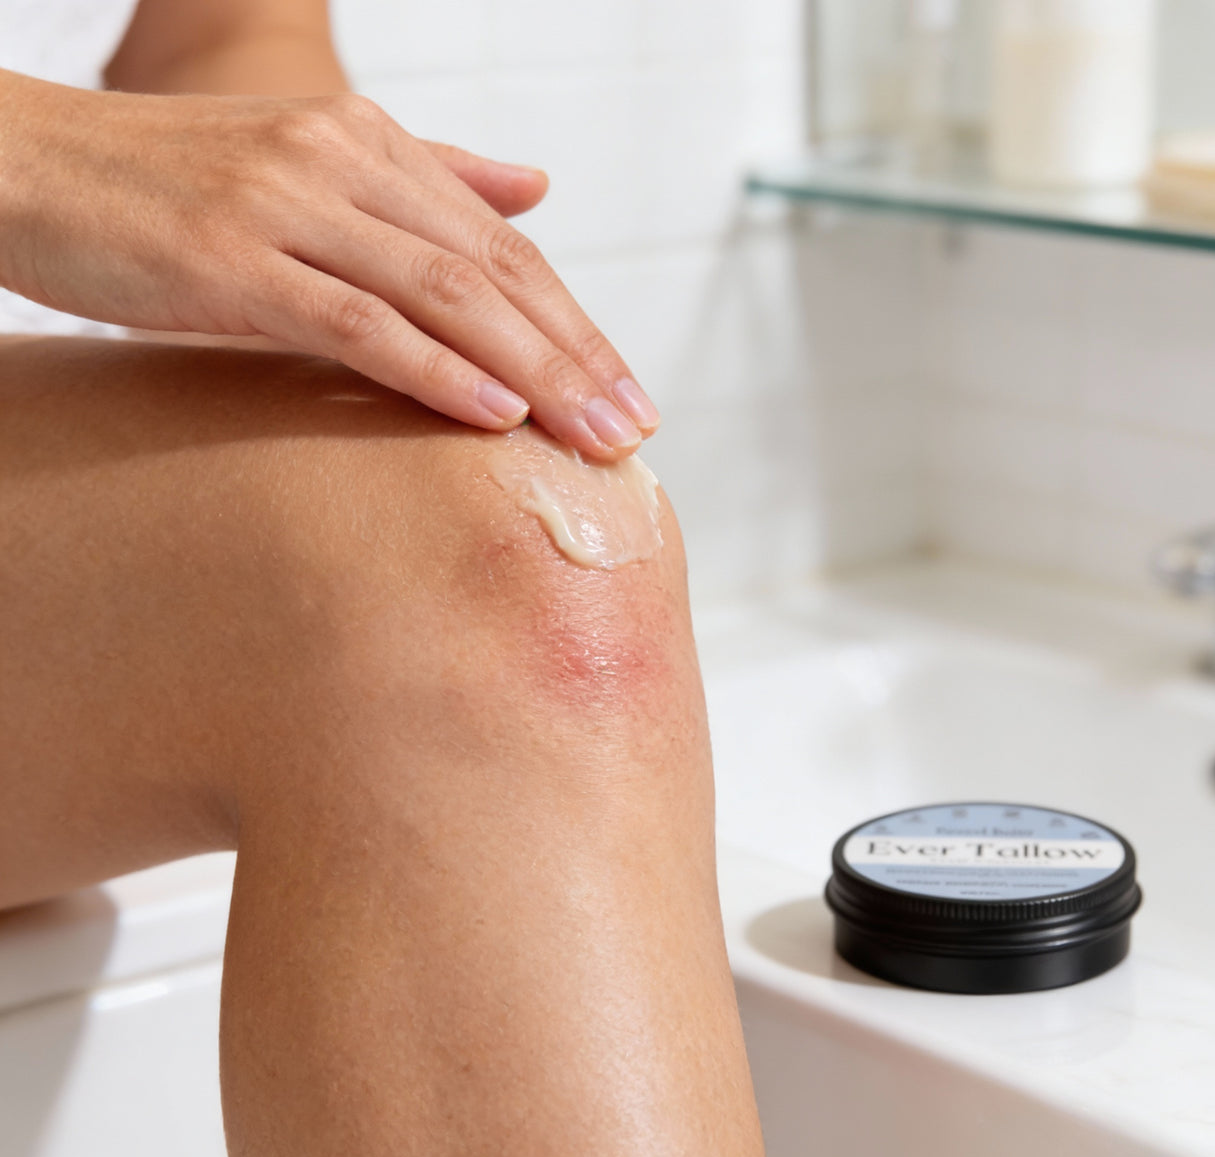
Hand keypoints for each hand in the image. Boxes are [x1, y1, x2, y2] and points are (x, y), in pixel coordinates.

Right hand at [0, 73, 659, 456]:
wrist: (24, 164)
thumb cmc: (169, 185)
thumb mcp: (315, 166)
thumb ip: (434, 175)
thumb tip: (537, 188)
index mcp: (370, 143)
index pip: (503, 247)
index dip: (576, 323)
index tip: (628, 390)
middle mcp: (341, 163)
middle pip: (492, 272)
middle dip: (575, 357)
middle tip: (633, 430)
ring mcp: (287, 209)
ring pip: (442, 295)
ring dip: (529, 371)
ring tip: (590, 436)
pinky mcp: (229, 263)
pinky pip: (354, 320)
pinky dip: (432, 367)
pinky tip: (492, 413)